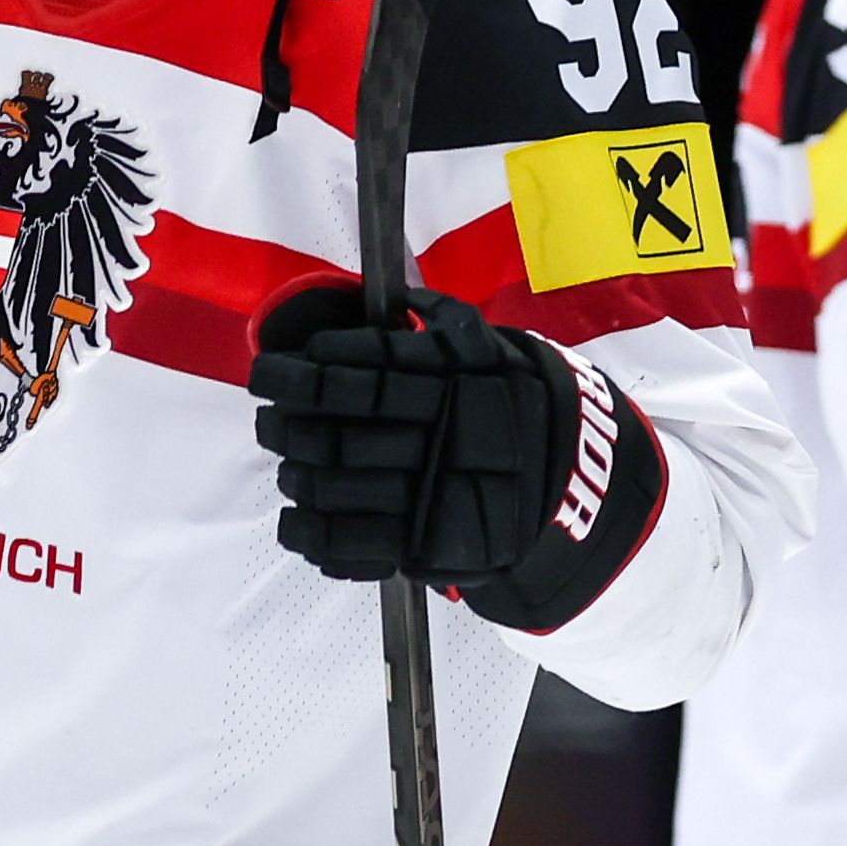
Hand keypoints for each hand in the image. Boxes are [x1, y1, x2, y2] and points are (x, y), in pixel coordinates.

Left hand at [248, 283, 664, 631]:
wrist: (578, 485)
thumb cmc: (511, 407)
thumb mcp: (489, 351)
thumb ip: (440, 322)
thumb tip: (393, 299)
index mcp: (451, 385)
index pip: (360, 374)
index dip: (302, 374)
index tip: (268, 372)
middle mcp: (441, 437)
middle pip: (336, 431)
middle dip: (286, 425)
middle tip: (268, 420)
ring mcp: (433, 496)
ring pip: (336, 485)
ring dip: (294, 473)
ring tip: (285, 463)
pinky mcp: (428, 546)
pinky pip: (352, 544)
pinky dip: (310, 534)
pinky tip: (294, 519)